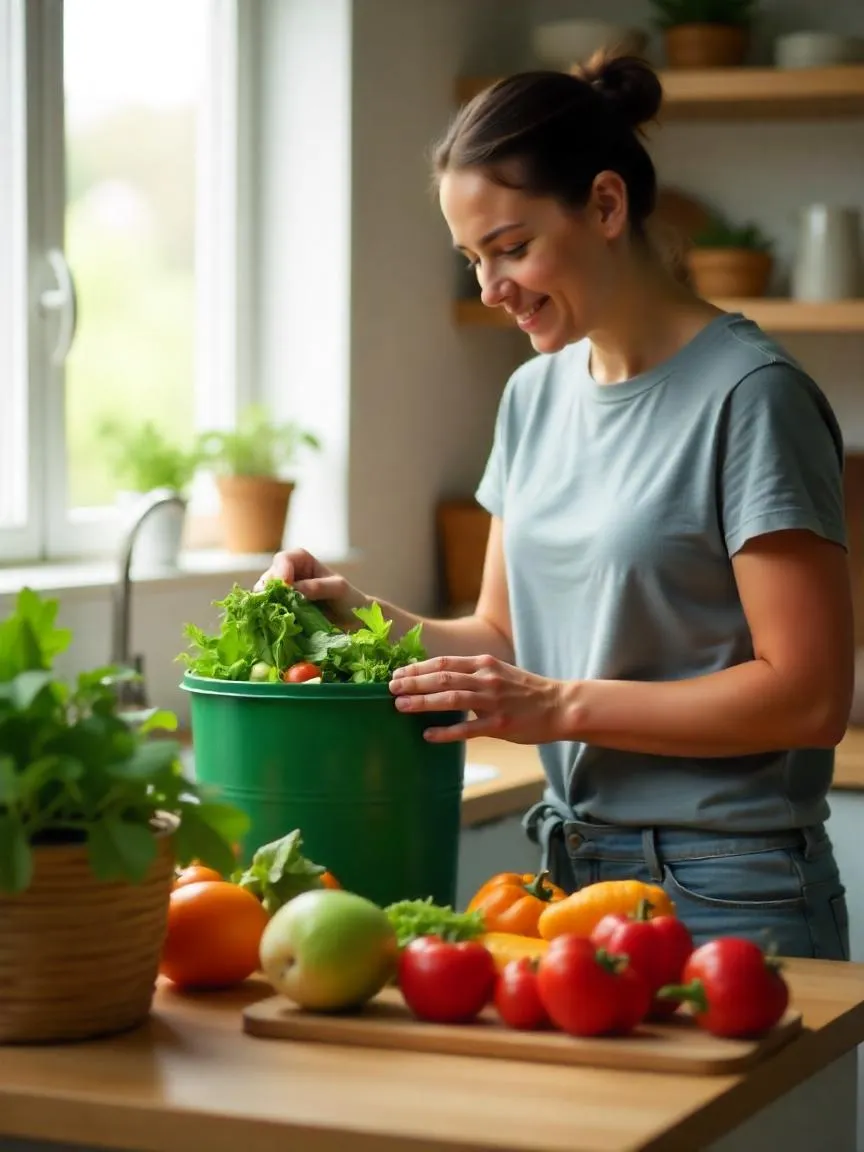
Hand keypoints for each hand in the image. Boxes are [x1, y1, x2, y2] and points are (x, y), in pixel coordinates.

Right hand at [254, 548, 367, 626]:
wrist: (352, 620)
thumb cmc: (348, 598)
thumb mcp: (338, 589)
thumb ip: (318, 586)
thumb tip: (295, 588)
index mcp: (300, 559)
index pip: (283, 560)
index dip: (281, 572)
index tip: (285, 587)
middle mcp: (287, 573)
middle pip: (269, 578)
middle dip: (271, 591)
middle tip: (276, 604)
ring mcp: (281, 593)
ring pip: (264, 596)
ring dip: (269, 605)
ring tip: (278, 616)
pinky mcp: (280, 610)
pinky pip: (268, 611)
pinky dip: (271, 616)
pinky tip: (277, 623)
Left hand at [388, 654, 567, 743]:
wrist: (560, 705)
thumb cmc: (526, 691)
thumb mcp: (499, 672)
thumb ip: (472, 673)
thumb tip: (439, 677)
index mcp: (484, 664)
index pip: (444, 662)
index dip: (418, 668)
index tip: (397, 673)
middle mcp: (487, 679)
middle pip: (443, 677)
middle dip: (413, 682)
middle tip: (390, 688)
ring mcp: (494, 703)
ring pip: (451, 699)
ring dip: (423, 702)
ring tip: (400, 706)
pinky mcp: (501, 725)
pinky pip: (468, 730)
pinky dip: (446, 732)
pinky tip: (428, 735)